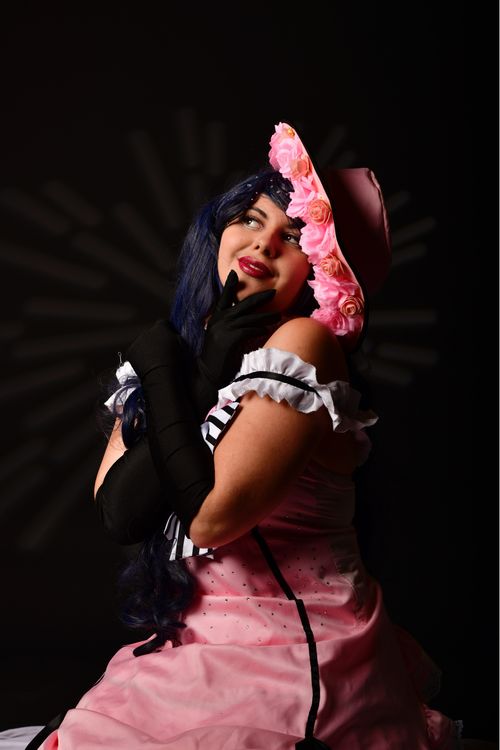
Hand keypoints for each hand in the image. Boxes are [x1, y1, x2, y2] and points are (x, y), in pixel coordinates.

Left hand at [125, 319, 179, 379]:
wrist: (160, 376)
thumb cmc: (176, 361)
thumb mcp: (182, 346)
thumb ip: (176, 336)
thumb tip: (172, 334)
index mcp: (161, 328)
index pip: (163, 323)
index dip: (168, 330)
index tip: (171, 340)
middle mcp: (147, 332)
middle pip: (152, 334)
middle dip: (156, 341)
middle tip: (163, 354)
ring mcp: (137, 342)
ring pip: (143, 344)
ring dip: (147, 350)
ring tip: (155, 362)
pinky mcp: (130, 353)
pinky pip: (136, 353)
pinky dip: (140, 358)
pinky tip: (147, 366)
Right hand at [199, 270, 279, 388]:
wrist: (207, 375)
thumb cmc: (218, 359)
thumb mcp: (221, 338)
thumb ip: (231, 328)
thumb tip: (249, 322)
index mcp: (216, 319)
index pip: (223, 298)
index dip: (229, 286)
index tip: (234, 274)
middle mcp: (219, 321)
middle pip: (243, 304)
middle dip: (260, 298)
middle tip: (273, 292)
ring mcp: (223, 329)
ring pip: (249, 318)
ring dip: (266, 317)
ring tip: (278, 316)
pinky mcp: (228, 339)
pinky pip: (248, 330)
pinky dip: (258, 329)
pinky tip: (266, 330)